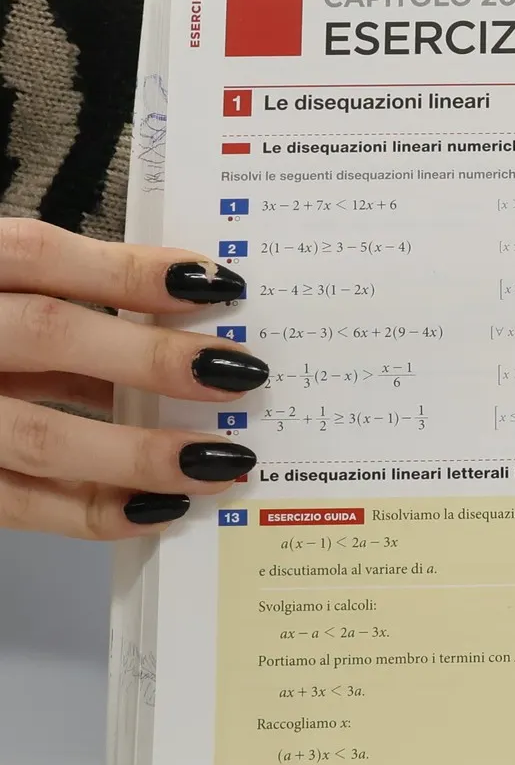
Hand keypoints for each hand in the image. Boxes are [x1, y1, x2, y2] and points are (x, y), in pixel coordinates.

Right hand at [0, 220, 267, 538]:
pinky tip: (159, 509)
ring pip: (38, 435)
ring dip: (139, 453)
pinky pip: (19, 503)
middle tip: (241, 374)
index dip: (130, 270)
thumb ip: (75, 299)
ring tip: (221, 461)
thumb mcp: (4, 294)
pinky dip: (94, 511)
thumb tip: (194, 308)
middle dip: (149, 357)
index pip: (40, 253)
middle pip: (46, 334)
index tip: (221, 284)